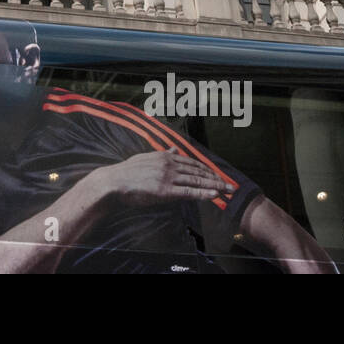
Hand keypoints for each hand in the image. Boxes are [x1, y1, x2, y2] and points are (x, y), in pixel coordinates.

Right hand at [93, 149, 235, 206]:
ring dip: (214, 186)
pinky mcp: (165, 191)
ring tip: (227, 191)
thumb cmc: (127, 172)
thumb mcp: (146, 157)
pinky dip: (203, 193)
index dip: (207, 170)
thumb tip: (175, 149)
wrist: (114, 182)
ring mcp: (167, 177)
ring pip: (196, 181)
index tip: (218, 176)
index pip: (191, 162)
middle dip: (216, 178)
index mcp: (165, 156)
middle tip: (230, 185)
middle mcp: (169, 164)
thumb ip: (162, 154)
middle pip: (198, 171)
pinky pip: (188, 192)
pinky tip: (214, 195)